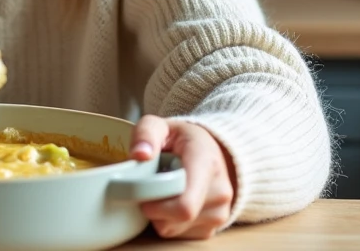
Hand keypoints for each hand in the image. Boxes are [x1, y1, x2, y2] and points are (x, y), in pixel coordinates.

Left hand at [130, 116, 236, 239]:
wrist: (212, 151)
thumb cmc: (182, 139)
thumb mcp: (161, 126)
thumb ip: (146, 133)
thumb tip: (139, 154)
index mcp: (206, 164)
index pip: (184, 205)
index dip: (156, 205)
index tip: (143, 191)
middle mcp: (220, 192)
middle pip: (175, 218)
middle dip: (153, 207)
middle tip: (150, 187)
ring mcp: (220, 213)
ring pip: (173, 229)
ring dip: (159, 215)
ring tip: (165, 190)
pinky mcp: (214, 228)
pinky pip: (179, 235)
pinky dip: (169, 221)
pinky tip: (173, 201)